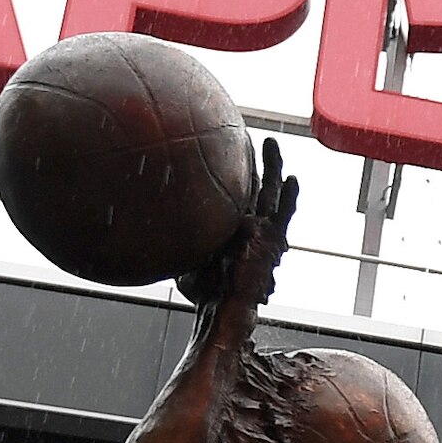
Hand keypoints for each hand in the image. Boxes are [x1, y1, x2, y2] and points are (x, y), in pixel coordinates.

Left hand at [184, 135, 302, 326]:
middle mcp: (250, 226)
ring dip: (273, 168)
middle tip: (252, 135)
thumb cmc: (203, 288)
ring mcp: (264, 233)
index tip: (227, 146)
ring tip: (271, 143)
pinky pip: (285, 213)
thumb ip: (176, 233)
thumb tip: (147, 216)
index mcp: (233, 226)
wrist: (222, 307)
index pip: (236, 190)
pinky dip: (290, 196)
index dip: (234, 170)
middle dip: (255, 160)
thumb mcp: (184, 252)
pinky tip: (294, 178)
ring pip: (272, 192)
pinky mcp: (273, 241)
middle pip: (255, 185)